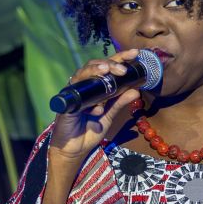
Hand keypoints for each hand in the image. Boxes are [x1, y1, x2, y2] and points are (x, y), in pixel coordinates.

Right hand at [49, 48, 140, 162]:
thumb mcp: (109, 115)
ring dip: (95, 71)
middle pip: (94, 66)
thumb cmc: (89, 130)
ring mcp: (73, 93)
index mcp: (94, 86)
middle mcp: (83, 86)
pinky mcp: (66, 105)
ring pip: (82, 74)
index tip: (135, 54)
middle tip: (123, 69)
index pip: (107, 67)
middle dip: (109, 63)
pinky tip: (97, 108)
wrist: (75, 149)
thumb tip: (136, 91)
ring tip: (107, 71)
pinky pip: (76, 97)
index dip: (120, 58)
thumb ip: (120, 103)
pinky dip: (89, 102)